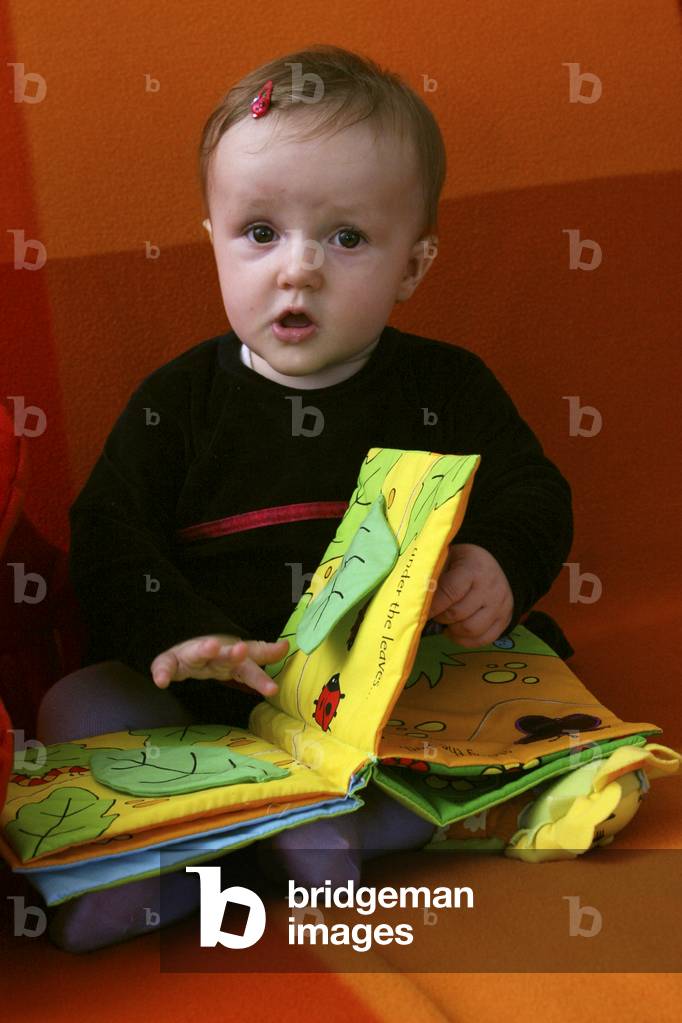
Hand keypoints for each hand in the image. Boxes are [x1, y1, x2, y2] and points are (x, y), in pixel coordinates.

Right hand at [151, 634, 288, 697]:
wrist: (182, 641)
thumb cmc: (216, 654)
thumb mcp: (240, 657)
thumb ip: (262, 653)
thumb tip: (286, 647)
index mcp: (232, 656)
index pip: (249, 665)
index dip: (259, 676)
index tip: (273, 685)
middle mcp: (215, 654)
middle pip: (225, 654)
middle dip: (233, 653)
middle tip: (242, 650)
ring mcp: (192, 657)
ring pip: (198, 653)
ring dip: (204, 650)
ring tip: (210, 647)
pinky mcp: (171, 662)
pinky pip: (165, 666)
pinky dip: (162, 672)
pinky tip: (160, 681)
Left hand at [428, 543, 513, 647]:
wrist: (496, 562)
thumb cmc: (464, 561)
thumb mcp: (448, 557)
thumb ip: (434, 575)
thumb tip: (414, 597)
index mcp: (473, 569)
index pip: (450, 591)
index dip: (433, 605)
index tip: (420, 610)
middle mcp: (489, 588)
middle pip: (458, 614)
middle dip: (440, 617)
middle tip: (433, 615)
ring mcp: (500, 606)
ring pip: (471, 630)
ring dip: (452, 631)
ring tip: (445, 623)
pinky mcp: (505, 619)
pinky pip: (483, 640)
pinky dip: (465, 640)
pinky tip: (456, 631)